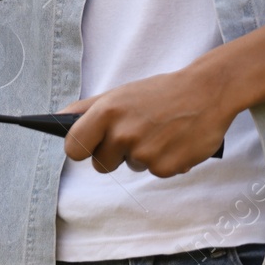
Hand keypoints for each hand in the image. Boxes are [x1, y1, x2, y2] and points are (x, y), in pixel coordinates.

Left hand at [58, 70, 231, 176]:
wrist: (207, 92)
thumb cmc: (159, 93)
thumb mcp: (120, 93)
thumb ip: (87, 108)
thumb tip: (57, 118)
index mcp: (107, 112)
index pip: (73, 148)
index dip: (80, 149)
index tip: (87, 146)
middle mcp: (123, 134)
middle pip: (100, 164)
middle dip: (114, 153)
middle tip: (135, 132)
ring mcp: (145, 153)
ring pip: (130, 167)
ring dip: (141, 155)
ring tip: (158, 131)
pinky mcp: (166, 168)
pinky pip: (154, 172)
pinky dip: (163, 161)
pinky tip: (173, 141)